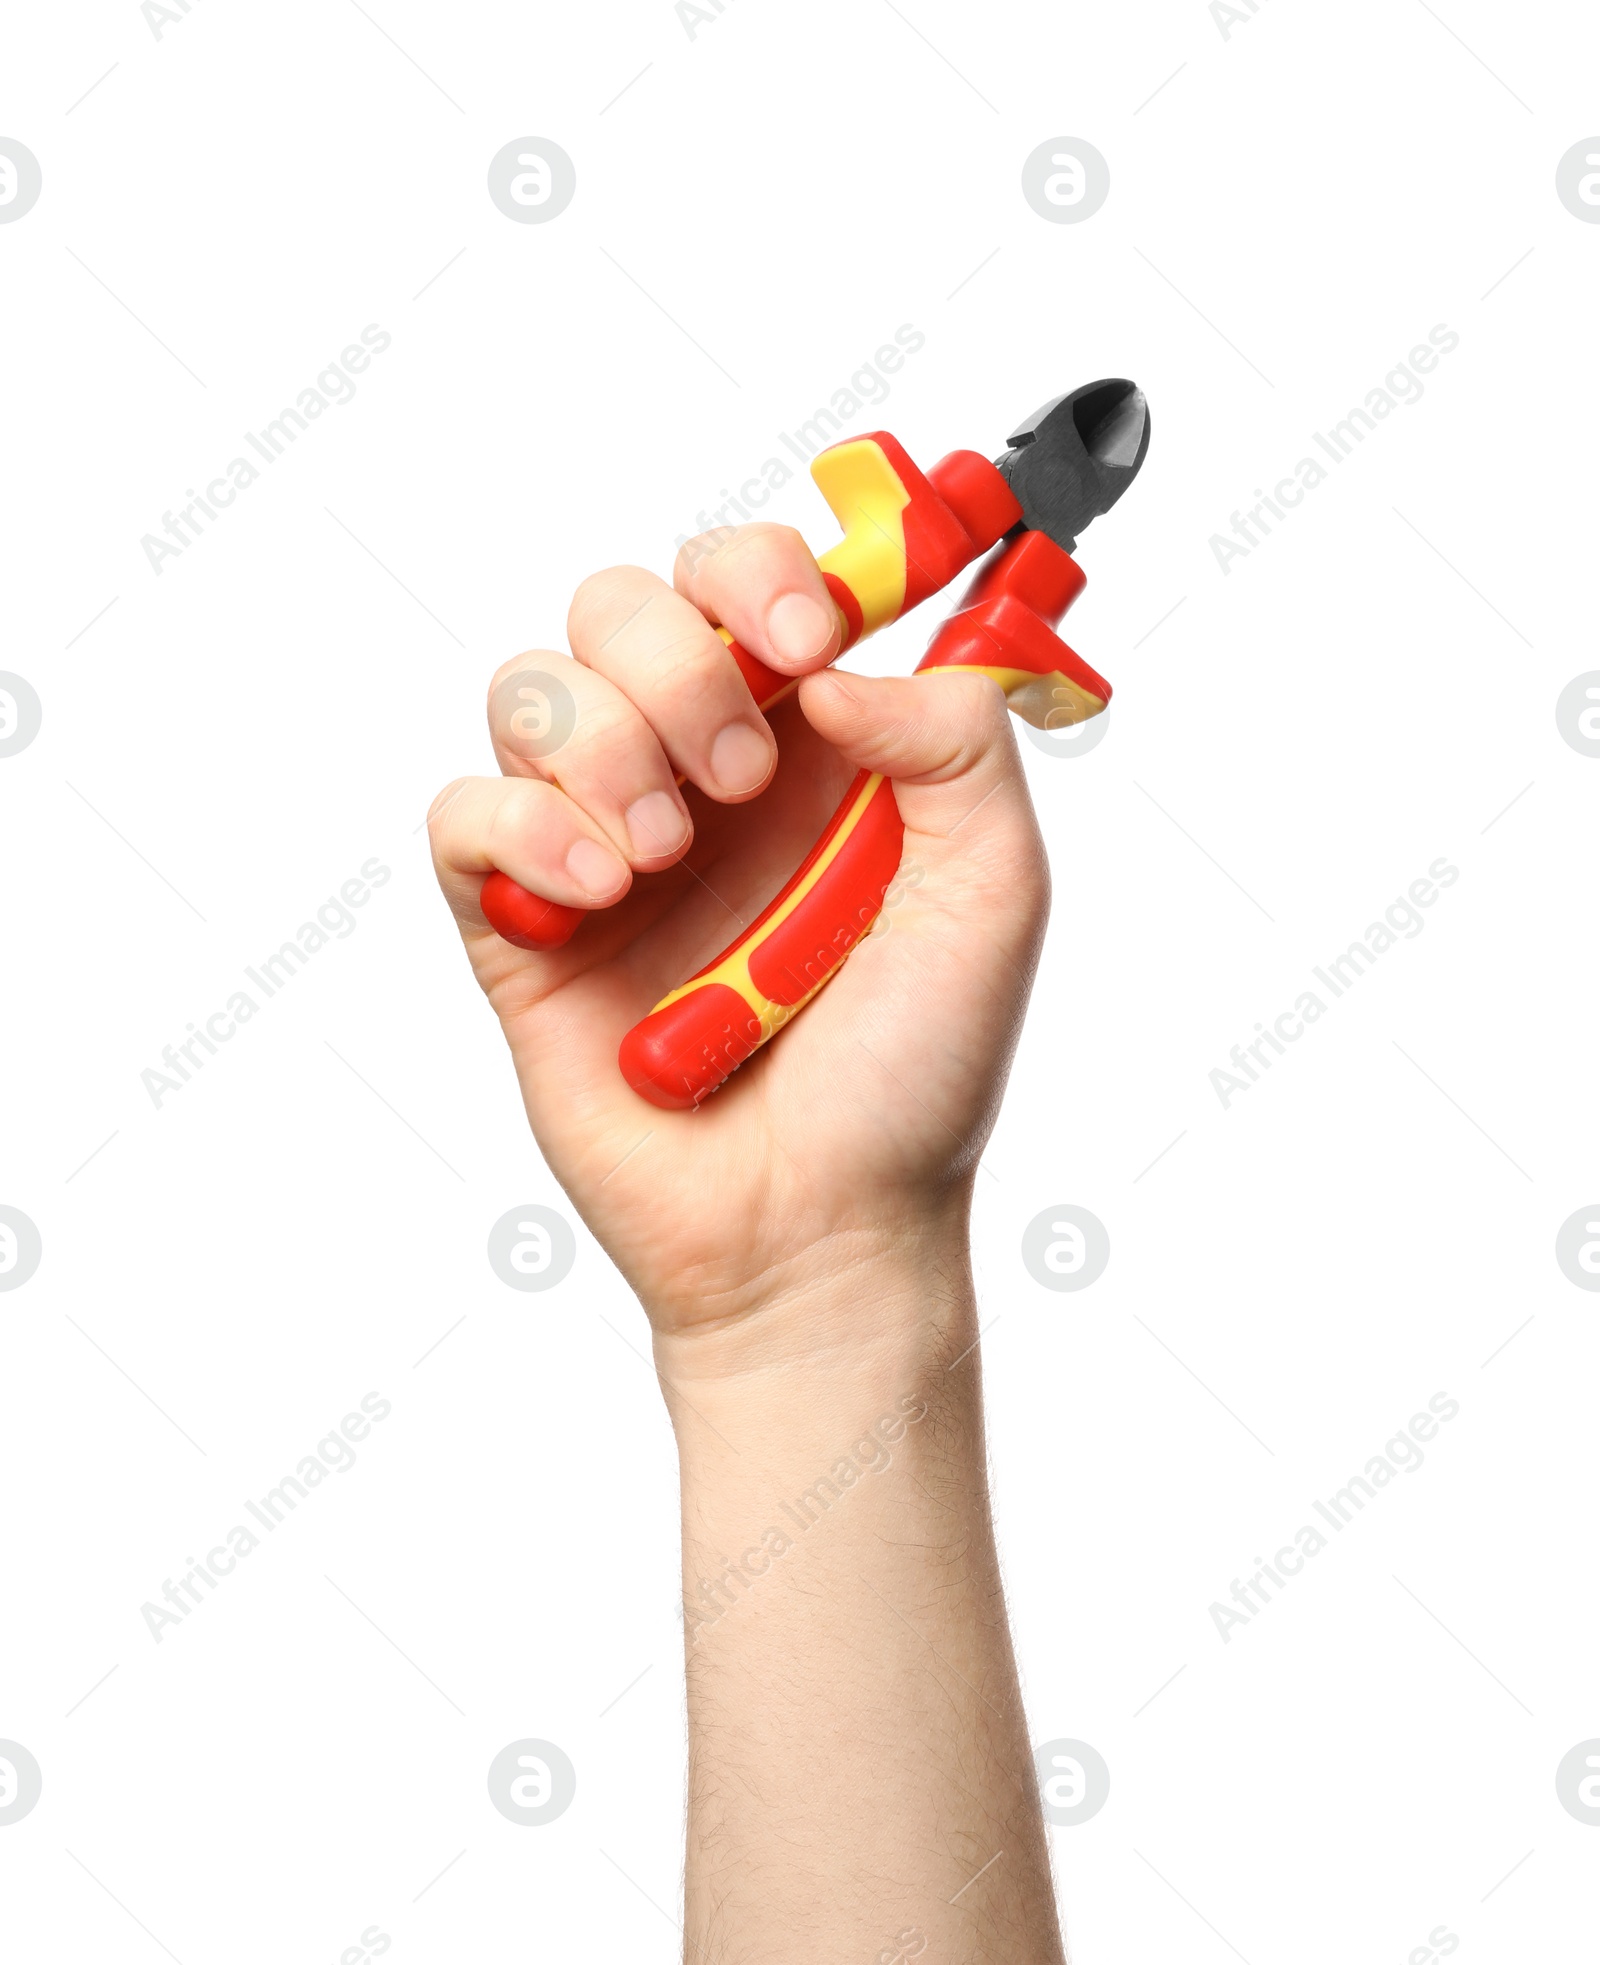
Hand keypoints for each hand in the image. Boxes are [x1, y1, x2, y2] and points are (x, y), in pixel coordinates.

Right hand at [428, 522, 1050, 1350]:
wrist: (815, 1228)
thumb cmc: (910, 1078)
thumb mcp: (992, 899)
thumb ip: (959, 747)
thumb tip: (837, 667)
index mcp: (813, 751)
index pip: (748, 583)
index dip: (760, 574)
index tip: (805, 643)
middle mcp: (698, 777)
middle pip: (622, 606)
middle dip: (678, 664)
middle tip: (743, 777)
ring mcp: (602, 846)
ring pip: (533, 688)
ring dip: (603, 749)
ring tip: (664, 859)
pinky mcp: (522, 927)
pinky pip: (463, 811)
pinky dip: (522, 829)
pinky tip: (599, 898)